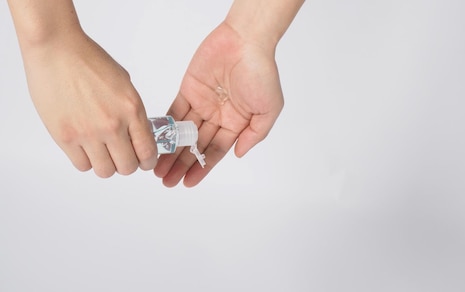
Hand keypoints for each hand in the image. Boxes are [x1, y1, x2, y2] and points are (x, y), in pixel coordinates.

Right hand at [22, 31, 157, 176]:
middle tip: (122, 155)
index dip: (147, 161)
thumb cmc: (89, 61)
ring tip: (102, 152)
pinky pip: (81, 164)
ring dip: (106, 164)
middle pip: (127, 167)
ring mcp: (88, 133)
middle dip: (127, 164)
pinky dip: (86, 160)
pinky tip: (85, 147)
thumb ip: (132, 111)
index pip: (147, 152)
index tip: (144, 160)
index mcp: (132, 110)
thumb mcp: (125, 85)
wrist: (57, 49)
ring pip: (104, 171)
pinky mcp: (65, 137)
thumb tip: (136, 133)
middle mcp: (112, 125)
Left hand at [154, 22, 283, 186]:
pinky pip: (175, 111)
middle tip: (166, 181)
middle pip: (197, 146)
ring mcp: (203, 103)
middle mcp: (219, 116)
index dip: (202, 168)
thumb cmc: (261, 73)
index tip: (188, 182)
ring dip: (171, 151)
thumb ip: (254, 135)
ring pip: (183, 133)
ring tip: (157, 169)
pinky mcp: (189, 89)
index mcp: (238, 123)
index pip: (216, 151)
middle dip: (182, 165)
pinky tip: (156, 141)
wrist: (245, 41)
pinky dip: (165, 126)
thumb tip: (237, 154)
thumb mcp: (269, 109)